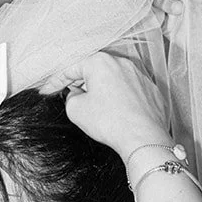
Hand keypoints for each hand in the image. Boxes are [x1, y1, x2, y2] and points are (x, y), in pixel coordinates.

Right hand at [54, 51, 170, 161]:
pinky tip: (118, 113)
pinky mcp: (152, 89)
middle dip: (82, 83)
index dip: (57, 81)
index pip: (72, 69)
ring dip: (104, 91)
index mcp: (100, 62)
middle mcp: (122, 63)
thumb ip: (70, 97)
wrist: (144, 138)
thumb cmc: (110, 122)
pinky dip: (123, 99)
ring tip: (98, 109)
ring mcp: (140, 75)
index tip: (48, 90)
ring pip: (114, 80)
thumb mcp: (76, 110)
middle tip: (72, 97)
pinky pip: (131, 91)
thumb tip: (77, 95)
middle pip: (95, 71)